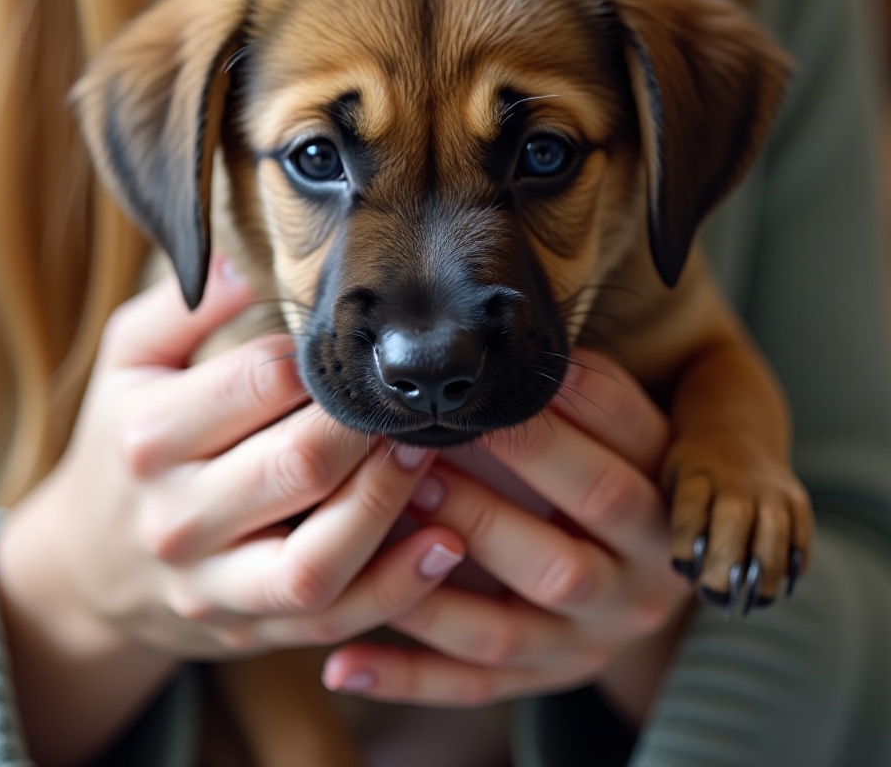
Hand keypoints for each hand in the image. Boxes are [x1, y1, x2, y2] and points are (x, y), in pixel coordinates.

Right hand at [0, 257, 463, 764]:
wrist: (89, 563)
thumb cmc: (126, 438)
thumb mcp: (130, 359)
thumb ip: (185, 305)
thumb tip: (250, 257)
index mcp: (149, 435)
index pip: (258, 383)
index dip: (323, 357)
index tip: (360, 338)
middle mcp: (176, 517)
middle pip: (299, 465)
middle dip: (369, 425)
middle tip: (411, 395)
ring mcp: (212, 586)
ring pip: (319, 560)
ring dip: (389, 503)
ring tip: (430, 454)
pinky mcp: (247, 628)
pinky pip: (332, 617)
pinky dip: (397, 589)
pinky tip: (445, 546)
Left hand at [321, 349, 692, 723]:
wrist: (623, 585)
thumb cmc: (589, 481)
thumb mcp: (605, 438)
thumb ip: (567, 398)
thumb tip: (490, 325)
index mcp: (666, 498)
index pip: (634, 435)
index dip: (579, 392)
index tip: (513, 358)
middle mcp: (643, 574)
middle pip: (594, 508)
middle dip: (522, 456)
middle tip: (441, 422)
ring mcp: (592, 636)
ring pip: (524, 605)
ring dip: (450, 556)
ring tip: (385, 514)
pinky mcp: (544, 677)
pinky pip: (472, 680)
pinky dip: (405, 673)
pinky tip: (340, 660)